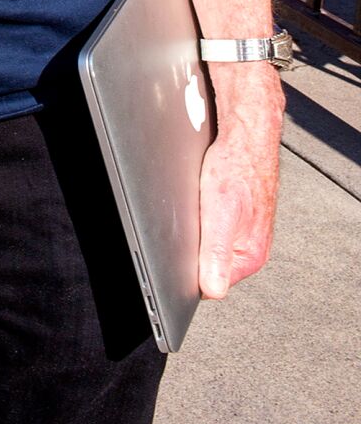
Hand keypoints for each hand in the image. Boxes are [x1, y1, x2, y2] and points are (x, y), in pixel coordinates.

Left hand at [198, 67, 283, 298]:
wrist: (245, 133)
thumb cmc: (237, 165)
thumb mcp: (220, 212)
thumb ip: (216, 252)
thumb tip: (212, 290)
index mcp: (248, 257)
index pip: (207, 285)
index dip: (185, 271)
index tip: (175, 253)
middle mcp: (248, 249)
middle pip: (205, 264)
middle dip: (189, 248)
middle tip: (185, 221)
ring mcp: (242, 232)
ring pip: (205, 243)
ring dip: (194, 230)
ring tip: (194, 207)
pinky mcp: (234, 216)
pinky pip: (208, 225)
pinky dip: (199, 215)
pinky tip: (197, 199)